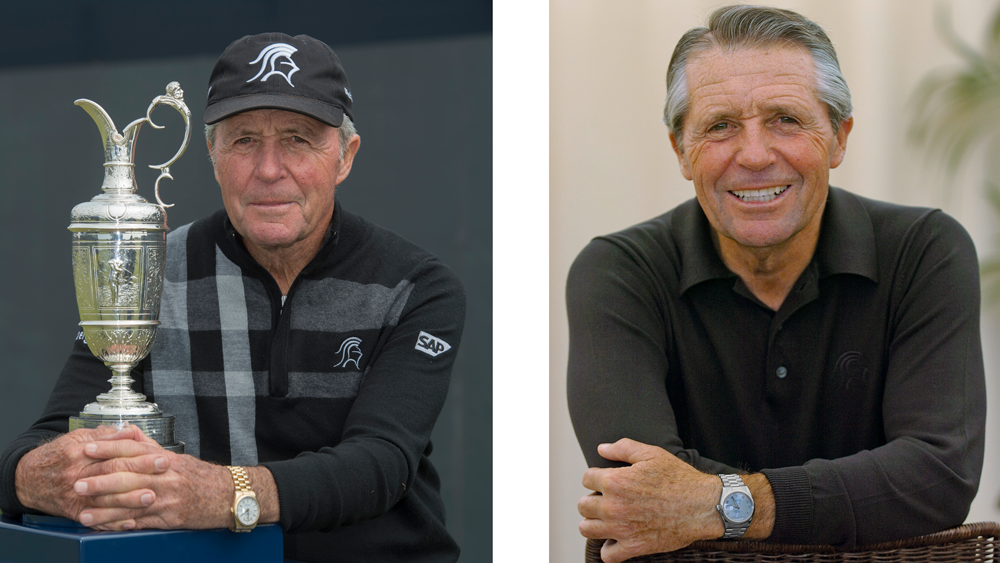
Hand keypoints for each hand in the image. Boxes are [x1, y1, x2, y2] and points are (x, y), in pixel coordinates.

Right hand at [14, 425, 156, 520]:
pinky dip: (113, 522)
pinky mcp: (73, 511)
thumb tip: (130, 430)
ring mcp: (75, 495)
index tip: (158, 452)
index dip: (138, 452)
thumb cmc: (57, 456)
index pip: (114, 452)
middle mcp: (77, 474)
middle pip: (113, 472)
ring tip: (150, 497)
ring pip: (105, 498)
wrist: (29, 478)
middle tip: (162, 470)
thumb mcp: (78, 438)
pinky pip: (96, 518)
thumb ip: (105, 435)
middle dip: (141, 471)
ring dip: (130, 499)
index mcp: (79, 452)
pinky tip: (130, 521)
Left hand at [71, 428, 231, 530]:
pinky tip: (106, 527)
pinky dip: (122, 525)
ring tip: (83, 512)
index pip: (134, 449)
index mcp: (166, 459)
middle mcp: (167, 478)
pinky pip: (142, 523)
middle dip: (100, 481)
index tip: (88, 449)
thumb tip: (125, 431)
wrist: (228, 495)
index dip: (109, 449)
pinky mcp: (171, 519)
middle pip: (129, 477)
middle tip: (78, 482)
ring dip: (105, 510)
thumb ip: (149, 446)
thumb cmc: (199, 476)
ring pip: (132, 504)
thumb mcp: (176, 457)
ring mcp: (168, 499)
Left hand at [578, 438, 722, 562]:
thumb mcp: (651, 454)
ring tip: (606, 519)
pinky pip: (608, 555)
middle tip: (607, 500)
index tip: (606, 480)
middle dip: (592, 500)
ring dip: (593, 523)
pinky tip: (616, 539)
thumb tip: (601, 449)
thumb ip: (623, 448)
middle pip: (583, 505)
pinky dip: (609, 548)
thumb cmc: (679, 479)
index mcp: (615, 481)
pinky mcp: (633, 547)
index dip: (596, 477)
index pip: (586, 479)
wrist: (702, 506)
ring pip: (587, 529)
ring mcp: (621, 529)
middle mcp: (613, 506)